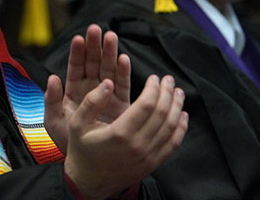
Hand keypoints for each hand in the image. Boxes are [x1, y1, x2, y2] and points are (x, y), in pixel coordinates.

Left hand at [45, 24, 129, 151]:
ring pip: (108, 69)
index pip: (75, 67)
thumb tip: (51, 77)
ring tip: (111, 37)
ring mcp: (106, 95)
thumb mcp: (53, 122)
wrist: (87, 163)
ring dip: (110, 53)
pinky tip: (124, 59)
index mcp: (73, 91)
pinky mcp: (120, 104)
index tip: (79, 38)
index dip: (77, 53)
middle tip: (96, 30)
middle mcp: (91, 89)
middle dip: (95, 46)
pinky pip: (122, 85)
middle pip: (93, 63)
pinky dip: (123, 72)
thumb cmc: (67, 142)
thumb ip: (51, 100)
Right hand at [64, 74, 188, 199]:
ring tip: (178, 92)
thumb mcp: (77, 123)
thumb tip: (108, 83)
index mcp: (120, 133)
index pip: (146, 105)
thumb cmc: (82, 150)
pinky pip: (173, 144)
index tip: (154, 78)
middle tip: (168, 80)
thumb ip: (92, 101)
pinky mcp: (152, 164)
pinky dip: (181, 128)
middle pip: (162, 114)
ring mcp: (147, 156)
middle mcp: (137, 145)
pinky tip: (182, 115)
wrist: (89, 181)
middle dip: (167, 93)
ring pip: (170, 128)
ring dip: (177, 107)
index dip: (153, 88)